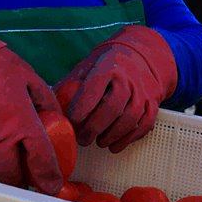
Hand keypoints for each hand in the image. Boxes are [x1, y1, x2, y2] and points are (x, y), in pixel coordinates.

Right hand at [0, 14, 64, 193]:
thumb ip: (47, 103)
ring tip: (0, 135)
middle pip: (12, 175)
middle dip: (22, 178)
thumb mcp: (30, 79)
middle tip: (27, 173)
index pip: (40, 160)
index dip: (49, 176)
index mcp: (20, 122)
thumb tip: (58, 121)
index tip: (53, 185)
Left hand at [56, 26, 176, 152]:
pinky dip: (129, 138)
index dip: (82, 107)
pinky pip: (144, 124)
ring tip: (99, 143)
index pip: (94, 88)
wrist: (141, 56)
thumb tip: (48, 108)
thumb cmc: (107, 65)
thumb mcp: (87, 67)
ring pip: (130, 118)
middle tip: (83, 139)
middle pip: (112, 107)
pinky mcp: (153, 103)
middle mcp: (128, 79)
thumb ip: (69, 86)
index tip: (72, 120)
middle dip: (95, 127)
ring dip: (112, 135)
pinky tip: (115, 145)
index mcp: (108, 67)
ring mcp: (143, 91)